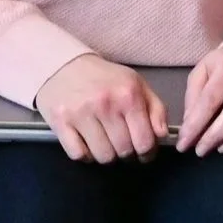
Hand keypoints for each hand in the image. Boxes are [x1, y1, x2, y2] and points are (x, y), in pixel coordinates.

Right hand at [36, 54, 166, 162]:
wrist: (64, 65)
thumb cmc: (105, 78)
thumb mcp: (137, 85)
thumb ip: (156, 109)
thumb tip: (162, 135)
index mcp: (128, 96)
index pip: (144, 141)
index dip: (148, 153)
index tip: (144, 154)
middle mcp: (105, 105)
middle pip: (124, 151)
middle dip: (127, 154)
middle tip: (124, 146)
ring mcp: (81, 114)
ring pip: (103, 157)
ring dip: (107, 155)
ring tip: (106, 143)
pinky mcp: (60, 123)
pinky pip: (79, 155)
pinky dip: (85, 155)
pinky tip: (88, 143)